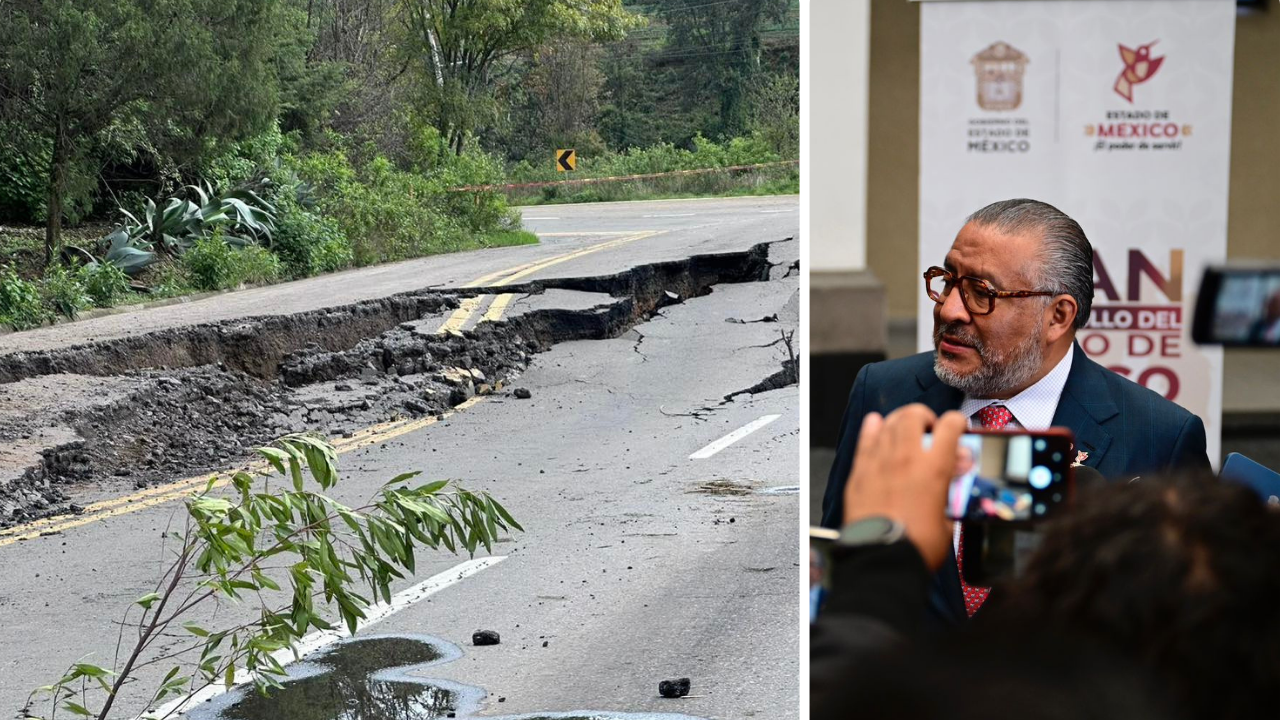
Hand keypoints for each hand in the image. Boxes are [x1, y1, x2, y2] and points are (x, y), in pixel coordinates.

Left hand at [842, 404, 966, 569]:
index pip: (950, 425)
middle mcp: (906, 458)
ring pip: (888, 423)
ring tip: (905, 430)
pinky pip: (865, 440)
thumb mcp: (948, 519)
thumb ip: (950, 493)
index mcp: (934, 468)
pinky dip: (872, 428)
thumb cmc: (916, 546)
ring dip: (900, 421)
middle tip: (928, 429)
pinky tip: (875, 424)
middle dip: (925, 417)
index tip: (957, 427)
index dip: (958, 421)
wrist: (882, 559)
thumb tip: (952, 482)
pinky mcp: (859, 472)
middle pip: (914, 415)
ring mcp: (880, 462)